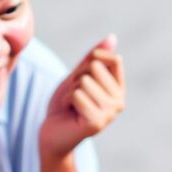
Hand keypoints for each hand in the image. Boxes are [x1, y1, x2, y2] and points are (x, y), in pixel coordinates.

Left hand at [39, 34, 125, 159]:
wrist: (52, 133)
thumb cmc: (66, 104)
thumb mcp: (78, 76)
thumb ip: (93, 58)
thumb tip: (112, 37)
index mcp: (119, 89)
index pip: (112, 58)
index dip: (91, 61)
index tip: (82, 78)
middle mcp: (119, 102)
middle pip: (95, 68)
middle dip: (76, 78)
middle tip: (74, 96)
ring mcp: (110, 113)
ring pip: (84, 81)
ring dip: (69, 91)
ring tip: (72, 106)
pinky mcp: (97, 122)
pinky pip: (77, 95)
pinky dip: (66, 100)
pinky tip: (69, 113)